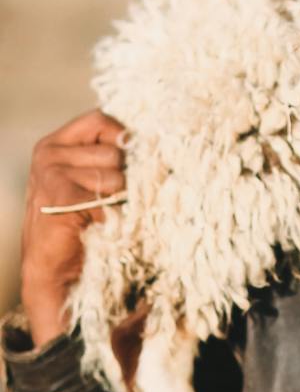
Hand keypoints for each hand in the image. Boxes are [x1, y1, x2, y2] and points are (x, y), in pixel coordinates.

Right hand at [20, 110, 126, 347]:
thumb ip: (110, 156)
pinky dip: (113, 217)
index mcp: (56, 143)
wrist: (56, 270)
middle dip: (123, 178)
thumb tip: (157, 143)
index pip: (100, 121)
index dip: (122, 138)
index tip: (129, 162)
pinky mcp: (61, 197)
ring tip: (100, 216)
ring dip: (118, 200)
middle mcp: (49, 153)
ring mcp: (51, 173)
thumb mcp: (92, 180)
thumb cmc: (81, 224)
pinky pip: (108, 200)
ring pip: (116, 176)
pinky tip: (99, 227)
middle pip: (115, 151)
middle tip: (108, 203)